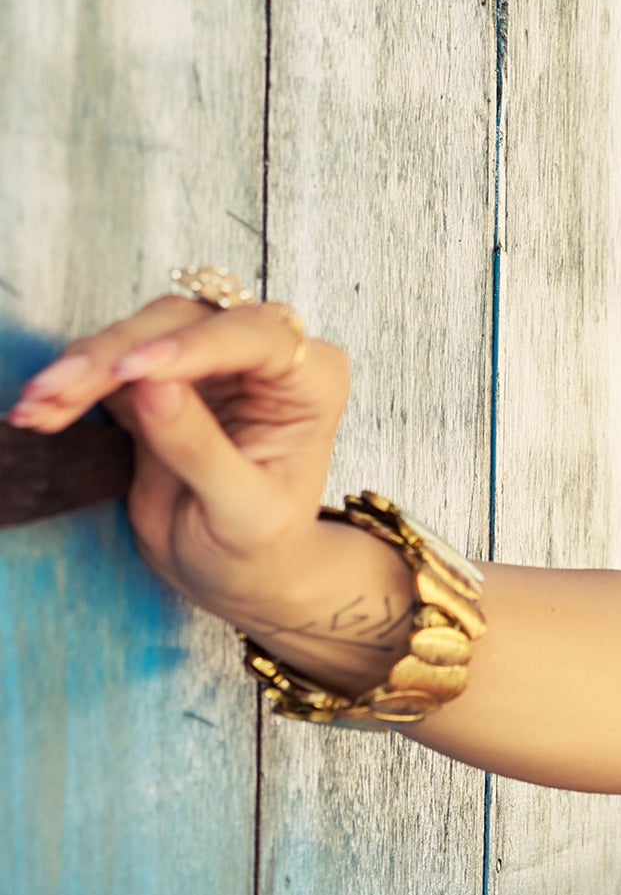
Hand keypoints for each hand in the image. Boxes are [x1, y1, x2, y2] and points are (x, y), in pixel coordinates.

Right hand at [9, 292, 380, 645]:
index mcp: (309, 379)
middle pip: (184, 322)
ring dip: (83, 368)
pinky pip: (108, 365)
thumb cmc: (262, 547)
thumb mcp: (244, 513)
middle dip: (117, 355)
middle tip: (61, 392)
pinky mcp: (156, 378)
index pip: (253, 337)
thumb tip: (152, 386)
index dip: (191, 347)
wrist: (237, 572)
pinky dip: (72, 384)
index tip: (136, 370)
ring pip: (138, 334)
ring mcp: (205, 360)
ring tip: (37, 407)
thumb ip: (202, 449)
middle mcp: (261, 355)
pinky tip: (40, 410)